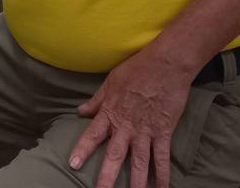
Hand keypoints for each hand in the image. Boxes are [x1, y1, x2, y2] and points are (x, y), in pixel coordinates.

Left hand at [70, 47, 194, 187]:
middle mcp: (126, 126)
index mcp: (111, 112)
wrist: (166, 64)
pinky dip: (162, 174)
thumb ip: (96, 100)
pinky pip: (162, 157)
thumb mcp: (111, 82)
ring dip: (136, 182)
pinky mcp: (163, 132)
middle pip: (115, 155)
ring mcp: (145, 131)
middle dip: (107, 176)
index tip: (73, 165)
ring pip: (139, 162)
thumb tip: (80, 111)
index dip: (82, 150)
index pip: (92, 135)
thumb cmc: (137, 68)